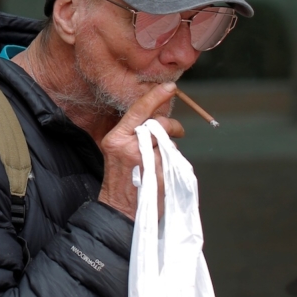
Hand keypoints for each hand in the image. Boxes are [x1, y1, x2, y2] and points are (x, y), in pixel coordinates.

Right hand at [96, 83, 184, 219]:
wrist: (119, 210)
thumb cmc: (120, 180)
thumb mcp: (118, 151)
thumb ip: (134, 133)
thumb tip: (157, 116)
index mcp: (116, 138)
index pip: (138, 111)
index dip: (155, 96)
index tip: (169, 86)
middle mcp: (129, 146)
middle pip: (159, 124)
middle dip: (173, 125)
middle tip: (179, 130)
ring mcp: (145, 160)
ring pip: (168, 143)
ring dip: (170, 150)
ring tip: (161, 162)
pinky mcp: (159, 174)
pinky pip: (174, 160)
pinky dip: (172, 165)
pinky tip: (163, 174)